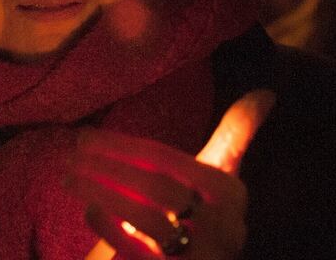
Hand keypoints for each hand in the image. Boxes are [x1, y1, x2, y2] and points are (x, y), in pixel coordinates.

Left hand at [68, 90, 275, 259]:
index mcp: (231, 194)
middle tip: (69, 157)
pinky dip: (110, 230)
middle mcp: (224, 228)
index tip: (84, 137)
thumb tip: (267, 92)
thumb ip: (237, 134)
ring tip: (69, 178)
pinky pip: (139, 253)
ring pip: (146, 220)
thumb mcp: (221, 177)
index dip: (122, 145)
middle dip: (107, 167)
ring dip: (101, 194)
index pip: (168, 160)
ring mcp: (202, 258)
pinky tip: (89, 211)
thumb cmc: (205, 217)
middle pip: (157, 187)